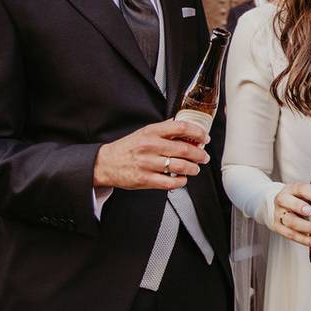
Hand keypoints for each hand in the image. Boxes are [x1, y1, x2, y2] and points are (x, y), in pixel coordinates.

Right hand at [92, 120, 210, 190]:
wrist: (106, 163)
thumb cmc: (128, 147)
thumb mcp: (145, 132)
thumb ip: (165, 130)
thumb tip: (187, 129)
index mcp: (152, 131)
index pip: (181, 128)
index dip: (197, 132)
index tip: (205, 138)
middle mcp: (150, 146)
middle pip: (184, 149)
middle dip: (199, 154)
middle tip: (204, 157)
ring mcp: (147, 163)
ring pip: (179, 167)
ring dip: (193, 168)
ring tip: (195, 168)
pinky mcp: (145, 179)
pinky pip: (170, 182)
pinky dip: (181, 181)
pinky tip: (182, 179)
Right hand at [271, 182, 310, 247]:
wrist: (277, 206)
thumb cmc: (297, 199)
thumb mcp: (309, 195)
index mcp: (292, 189)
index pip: (302, 189)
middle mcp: (283, 200)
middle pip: (290, 204)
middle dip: (303, 210)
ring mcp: (279, 214)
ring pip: (290, 221)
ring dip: (307, 228)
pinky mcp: (278, 227)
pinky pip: (290, 235)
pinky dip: (303, 240)